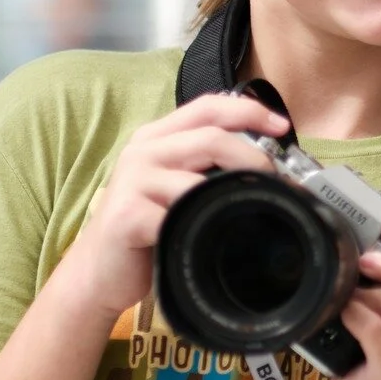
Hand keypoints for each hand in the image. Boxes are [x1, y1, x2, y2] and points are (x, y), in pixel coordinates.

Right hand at [58, 93, 286, 315]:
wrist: (98, 272)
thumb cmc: (146, 229)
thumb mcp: (175, 188)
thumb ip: (206, 169)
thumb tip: (266, 167)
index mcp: (157, 138)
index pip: (208, 106)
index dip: (248, 111)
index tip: (282, 126)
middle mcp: (143, 151)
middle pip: (210, 137)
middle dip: (253, 157)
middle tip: (277, 180)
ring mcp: (133, 181)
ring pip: (197, 178)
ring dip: (233, 195)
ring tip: (254, 212)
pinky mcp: (127, 216)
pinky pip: (177, 216)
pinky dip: (202, 227)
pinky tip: (213, 238)